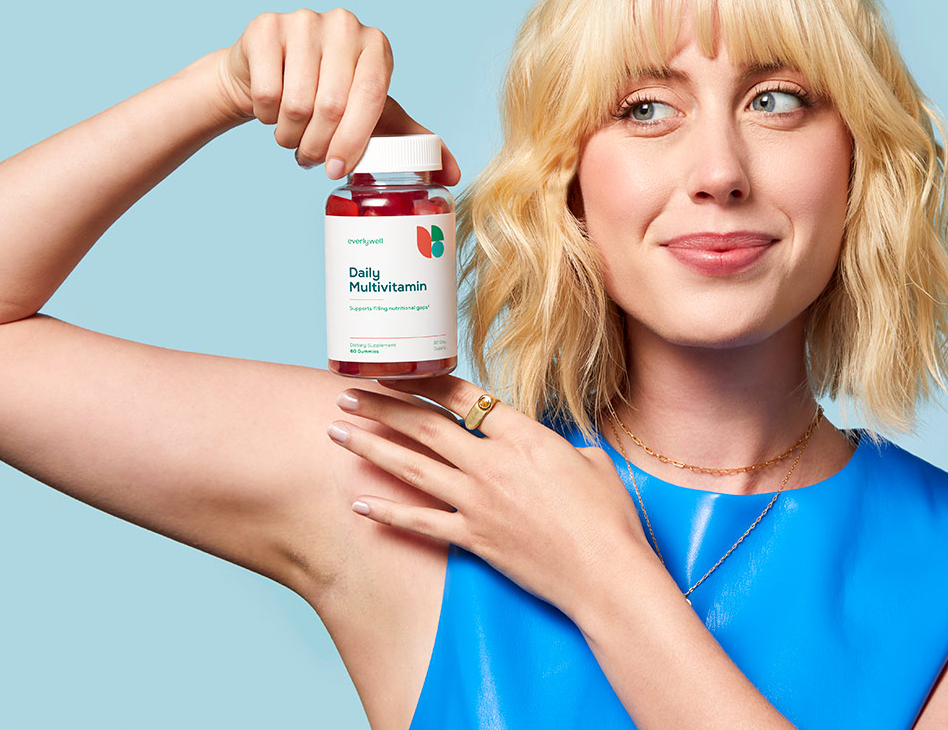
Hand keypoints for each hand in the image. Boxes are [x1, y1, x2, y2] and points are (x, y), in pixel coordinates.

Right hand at [214, 8, 460, 184]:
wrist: (268, 75)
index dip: (353, 141)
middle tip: (311, 158)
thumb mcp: (372, 116)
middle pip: (332, 105)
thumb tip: (454, 175)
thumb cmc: (327, 96)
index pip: (371, 97)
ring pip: (297, 103)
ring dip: (290, 136)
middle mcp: (343, 24)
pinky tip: (271, 110)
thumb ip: (410, 140)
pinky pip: (267, 92)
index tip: (337, 169)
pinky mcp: (266, 27)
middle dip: (319, 147)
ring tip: (292, 136)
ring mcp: (302, 21)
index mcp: (376, 45)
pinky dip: (266, 117)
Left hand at [327, 374, 654, 615]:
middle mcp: (493, 464)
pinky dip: (387, 513)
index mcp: (524, 436)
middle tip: (346, 395)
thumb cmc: (609, 518)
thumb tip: (544, 445)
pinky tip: (358, 504)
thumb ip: (557, 446)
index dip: (424, 380)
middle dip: (381, 406)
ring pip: (412, 467)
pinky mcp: (475, 539)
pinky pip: (420, 523)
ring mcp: (479, 502)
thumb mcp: (590, 460)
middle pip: (425, 425)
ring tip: (337, 433)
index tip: (397, 371)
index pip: (463, 396)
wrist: (608, 575)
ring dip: (370, 447)